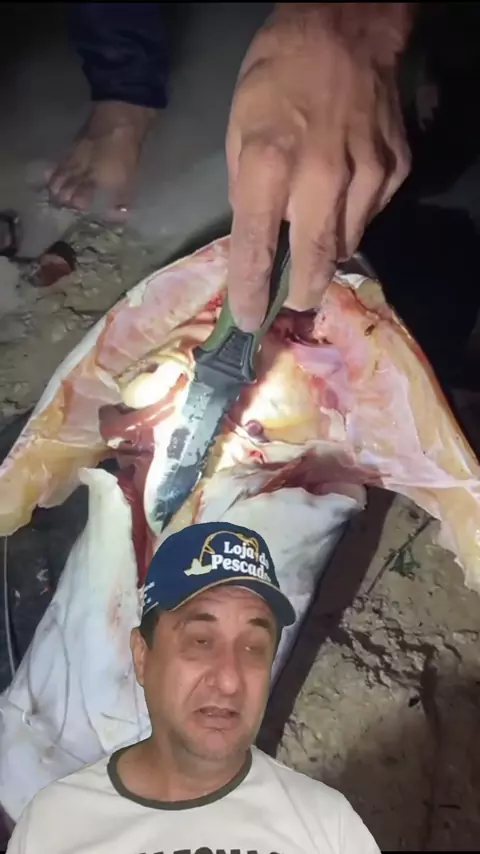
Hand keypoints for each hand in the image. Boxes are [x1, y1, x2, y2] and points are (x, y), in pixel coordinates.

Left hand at [226, 3, 412, 330]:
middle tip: (291, 300)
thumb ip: (244, 190)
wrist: (346, 27)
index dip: (250, 292)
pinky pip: (370, 215)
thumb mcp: (238, 128)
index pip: (256, 248)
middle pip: (314, 263)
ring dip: (326, 252)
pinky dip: (352, 218)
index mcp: (268, 164)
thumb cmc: (279, 73)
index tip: (249, 320)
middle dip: (300, 293)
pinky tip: (341, 194)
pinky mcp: (395, 170)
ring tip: (314, 234)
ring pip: (346, 245)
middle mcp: (320, 177)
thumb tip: (258, 236)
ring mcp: (366, 174)